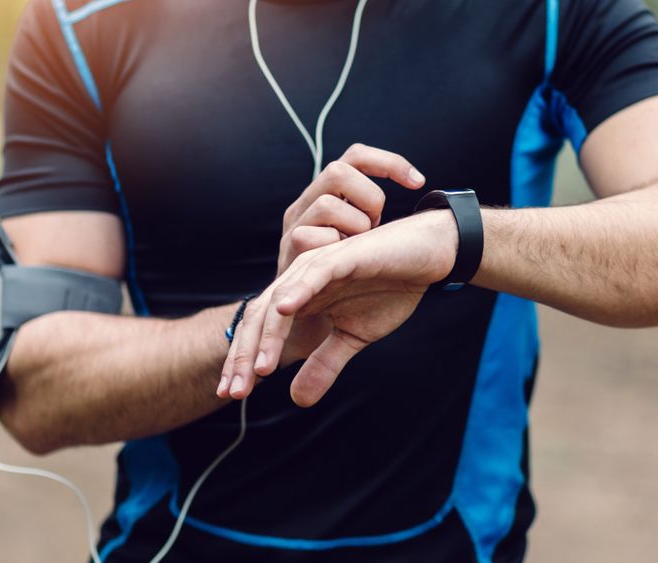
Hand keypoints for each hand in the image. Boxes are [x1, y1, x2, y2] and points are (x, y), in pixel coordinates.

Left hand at [218, 209, 458, 406]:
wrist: (426, 256)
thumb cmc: (389, 289)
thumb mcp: (353, 338)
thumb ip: (324, 364)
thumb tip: (297, 401)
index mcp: (299, 299)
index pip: (260, 332)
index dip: (243, 362)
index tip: (231, 395)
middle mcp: (300, 281)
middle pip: (259, 319)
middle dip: (243, 356)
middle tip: (234, 392)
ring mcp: (318, 267)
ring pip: (281, 301)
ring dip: (268, 335)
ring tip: (259, 368)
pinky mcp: (342, 256)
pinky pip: (315, 273)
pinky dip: (298, 291)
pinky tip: (284, 311)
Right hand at [278, 143, 425, 274]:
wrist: (310, 316)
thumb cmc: (344, 276)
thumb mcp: (359, 237)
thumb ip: (369, 215)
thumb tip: (415, 190)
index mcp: (325, 193)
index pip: (356, 156)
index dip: (388, 163)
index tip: (418, 183)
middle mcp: (306, 202)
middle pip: (338, 171)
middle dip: (368, 198)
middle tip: (375, 225)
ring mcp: (294, 224)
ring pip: (327, 205)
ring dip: (352, 229)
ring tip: (356, 249)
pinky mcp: (289, 249)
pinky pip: (310, 238)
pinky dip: (333, 250)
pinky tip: (342, 265)